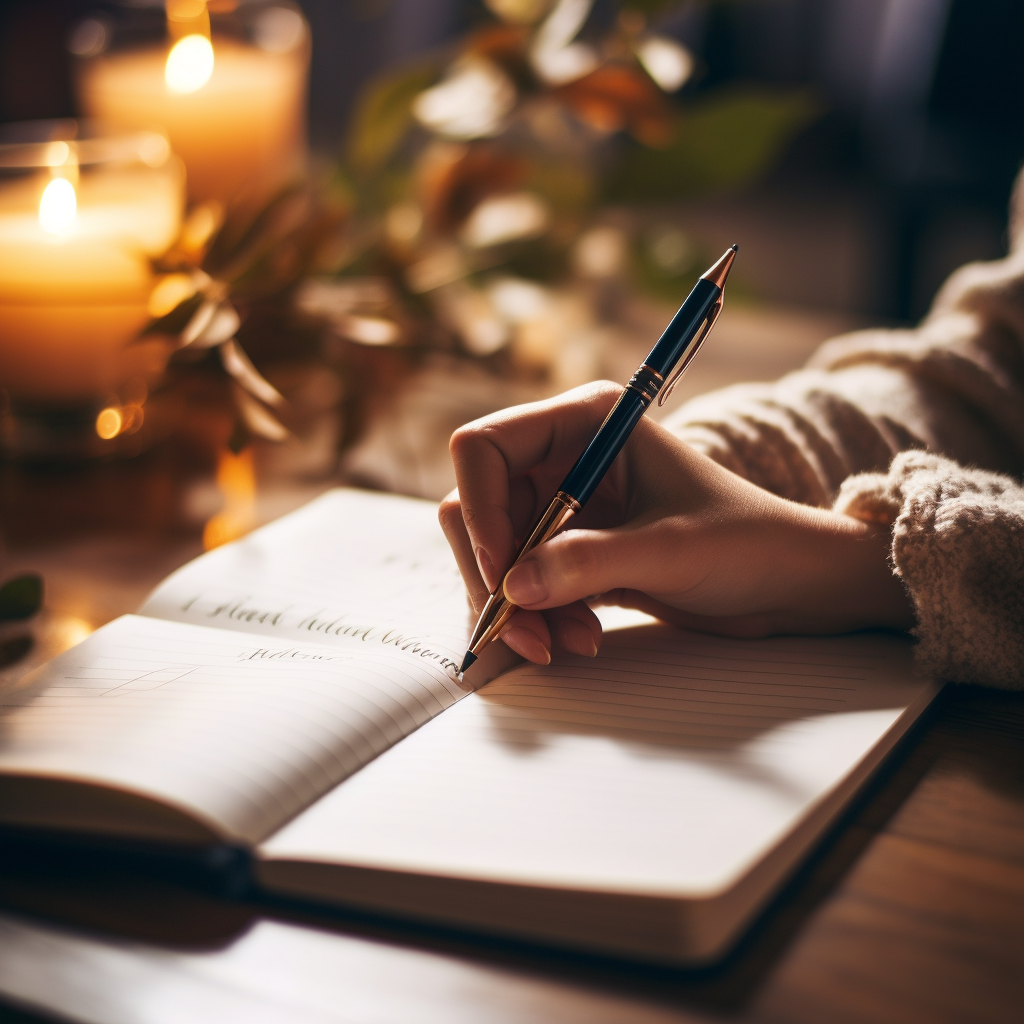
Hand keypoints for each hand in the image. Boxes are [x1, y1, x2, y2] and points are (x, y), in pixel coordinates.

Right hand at [440, 383, 913, 663]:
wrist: (789, 585)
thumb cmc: (748, 543)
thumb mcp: (670, 548)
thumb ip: (589, 561)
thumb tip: (512, 587)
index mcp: (586, 422)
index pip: (485, 448)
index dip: (482, 509)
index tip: (504, 571)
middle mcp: (565, 458)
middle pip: (478, 509)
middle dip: (495, 573)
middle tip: (525, 632)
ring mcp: (565, 507)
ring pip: (495, 555)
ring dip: (520, 606)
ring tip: (568, 642)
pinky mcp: (571, 551)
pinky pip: (523, 584)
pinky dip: (539, 617)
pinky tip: (581, 638)